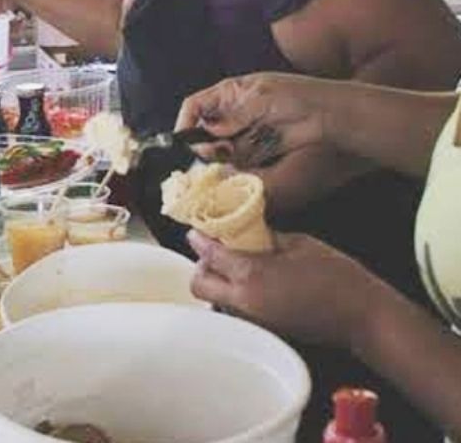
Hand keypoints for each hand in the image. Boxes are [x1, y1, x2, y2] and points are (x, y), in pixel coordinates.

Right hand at [175, 73, 324, 167]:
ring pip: (217, 148)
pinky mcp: (254, 150)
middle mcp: (231, 114)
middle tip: (207, 153)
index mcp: (229, 93)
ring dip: (218, 155)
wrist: (327, 116)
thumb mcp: (261, 98)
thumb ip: (234, 116)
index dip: (186, 121)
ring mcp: (242, 133)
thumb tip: (211, 133)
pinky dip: (233, 164)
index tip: (183, 139)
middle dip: (201, 143)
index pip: (195, 106)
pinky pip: (235, 160)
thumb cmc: (297, 95)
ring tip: (224, 157)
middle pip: (203, 131)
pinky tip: (237, 164)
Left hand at [189, 231, 382, 348]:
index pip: (210, 255)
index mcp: (251, 275)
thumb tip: (248, 231)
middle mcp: (245, 301)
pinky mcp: (264, 330)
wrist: (363, 318)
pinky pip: (236, 310)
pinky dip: (237, 295)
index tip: (197, 231)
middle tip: (218, 251)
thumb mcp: (300, 244)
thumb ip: (266, 237)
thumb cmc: (338, 278)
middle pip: (200, 285)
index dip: (200, 240)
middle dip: (202, 266)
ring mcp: (253, 320)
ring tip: (241, 265)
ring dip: (219, 282)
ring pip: (216, 300)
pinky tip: (258, 282)